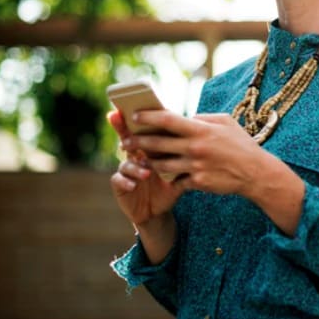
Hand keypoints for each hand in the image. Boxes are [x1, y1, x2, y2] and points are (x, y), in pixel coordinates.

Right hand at [107, 110, 182, 225]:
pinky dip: (125, 181)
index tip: (132, 107)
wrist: (158, 210)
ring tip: (146, 172)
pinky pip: (118, 180)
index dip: (135, 118)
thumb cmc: (170, 185)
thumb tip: (200, 133)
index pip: (143, 130)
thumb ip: (185, 153)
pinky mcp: (120, 185)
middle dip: (123, 131)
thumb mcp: (179, 169)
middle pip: (127, 139)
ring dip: (135, 166)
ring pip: (126, 162)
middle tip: (125, 126)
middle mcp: (135, 156)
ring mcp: (126, 170)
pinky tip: (133, 184)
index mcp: (149, 148)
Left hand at [120, 110, 264, 195]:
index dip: (148, 117)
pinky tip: (163, 176)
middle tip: (125, 141)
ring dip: (148, 162)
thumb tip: (186, 117)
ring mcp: (195, 166)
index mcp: (201, 130)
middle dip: (138, 141)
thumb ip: (203, 119)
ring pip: (161, 164)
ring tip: (139, 159)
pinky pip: (176, 180)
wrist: (255, 173)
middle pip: (157, 143)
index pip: (167, 120)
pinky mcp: (197, 183)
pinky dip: (169, 177)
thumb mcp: (226, 122)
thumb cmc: (241, 144)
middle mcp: (195, 147)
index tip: (134, 116)